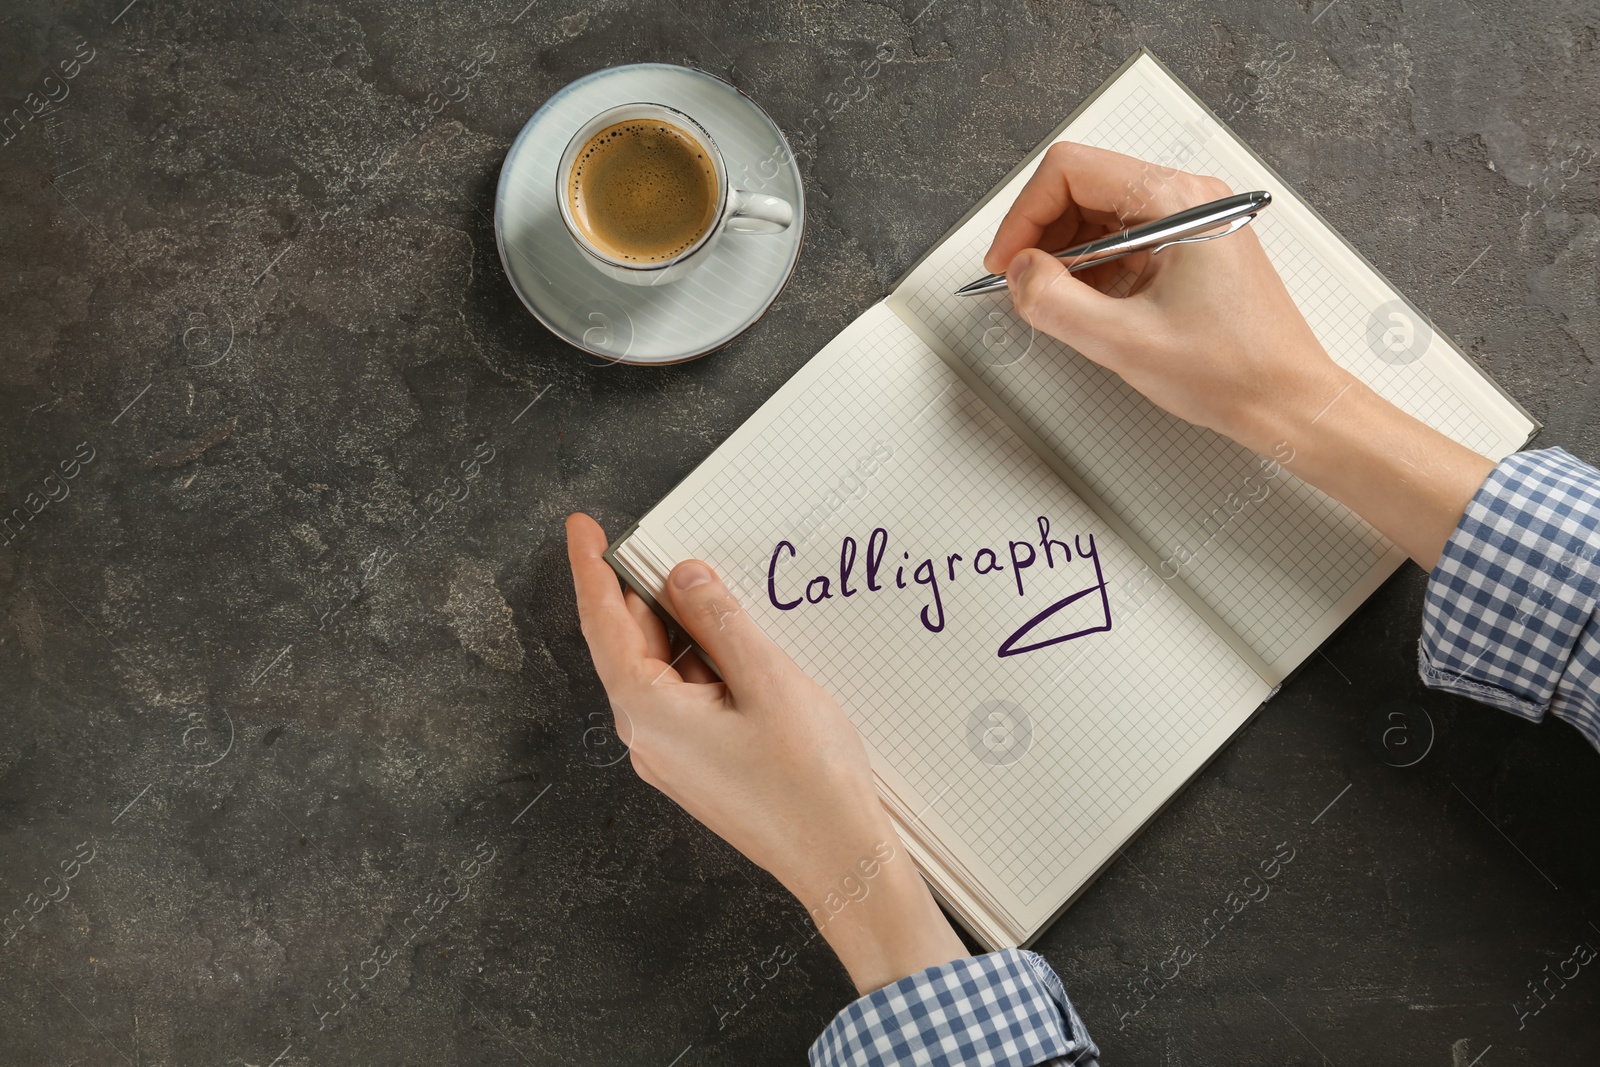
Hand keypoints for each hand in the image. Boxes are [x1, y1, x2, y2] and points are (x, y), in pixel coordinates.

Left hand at [566, 513, 966, 991]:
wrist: (839, 860)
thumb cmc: (810, 780)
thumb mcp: (767, 679)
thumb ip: (719, 620)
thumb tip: (684, 577)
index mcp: (650, 712)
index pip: (602, 624)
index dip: (590, 570)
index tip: (581, 529)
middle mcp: (648, 737)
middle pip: (630, 646)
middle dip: (649, 597)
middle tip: (681, 553)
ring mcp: (671, 757)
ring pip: (661, 673)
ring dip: (686, 633)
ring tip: (729, 607)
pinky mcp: (697, 767)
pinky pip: (684, 700)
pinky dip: (703, 666)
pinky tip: (742, 653)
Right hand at [984, 141, 1494, 569]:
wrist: (1287, 402)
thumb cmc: (1232, 371)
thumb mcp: (1123, 343)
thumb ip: (1055, 303)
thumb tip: (1018, 273)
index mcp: (1179, 202)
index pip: (1072, 169)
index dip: (1024, 214)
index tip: (1007, 262)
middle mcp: (1188, 197)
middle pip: (1083, 184)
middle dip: (1041, 232)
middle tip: (1022, 284)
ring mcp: (1190, 220)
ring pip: (1099, 212)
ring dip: (1064, 252)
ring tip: (1055, 300)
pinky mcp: (1190, 247)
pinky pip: (1123, 238)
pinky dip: (1092, 267)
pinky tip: (1087, 305)